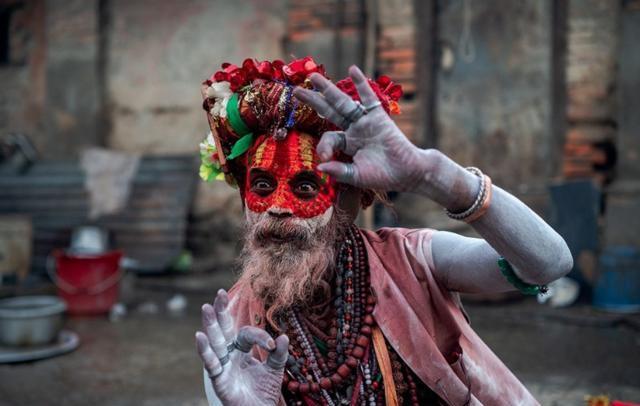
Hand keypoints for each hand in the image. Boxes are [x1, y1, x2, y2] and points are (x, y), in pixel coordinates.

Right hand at [195, 289, 288, 405]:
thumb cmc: (264, 392)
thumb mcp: (276, 369)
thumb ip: (279, 353)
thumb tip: (283, 336)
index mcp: (242, 350)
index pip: (247, 334)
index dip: (260, 337)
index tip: (271, 346)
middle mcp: (229, 355)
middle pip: (223, 329)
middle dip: (221, 311)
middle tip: (219, 292)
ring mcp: (222, 365)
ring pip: (215, 342)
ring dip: (210, 325)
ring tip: (206, 307)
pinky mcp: (218, 379)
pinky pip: (211, 363)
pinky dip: (204, 350)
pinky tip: (199, 336)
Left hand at [293, 65, 430, 191]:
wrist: (409, 173)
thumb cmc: (384, 176)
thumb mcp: (357, 176)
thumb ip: (339, 171)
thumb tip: (319, 167)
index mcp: (347, 144)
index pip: (329, 137)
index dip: (323, 146)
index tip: (324, 158)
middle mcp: (354, 129)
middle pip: (330, 111)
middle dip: (313, 101)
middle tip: (295, 91)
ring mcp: (365, 121)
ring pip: (343, 102)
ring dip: (328, 89)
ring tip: (313, 76)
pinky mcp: (378, 117)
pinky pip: (368, 98)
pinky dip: (361, 84)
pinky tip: (353, 69)